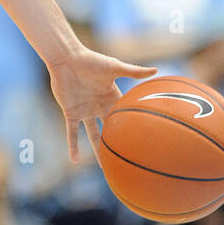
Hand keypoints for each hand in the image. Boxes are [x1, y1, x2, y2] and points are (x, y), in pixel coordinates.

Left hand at [47, 47, 156, 162]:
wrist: (67, 59)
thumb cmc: (91, 60)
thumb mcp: (114, 67)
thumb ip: (134, 72)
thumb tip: (156, 70)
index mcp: (111, 96)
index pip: (123, 114)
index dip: (131, 127)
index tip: (142, 141)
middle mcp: (99, 106)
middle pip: (110, 128)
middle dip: (117, 142)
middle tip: (127, 158)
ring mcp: (85, 111)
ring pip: (93, 135)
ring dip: (98, 150)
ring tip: (105, 166)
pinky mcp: (71, 113)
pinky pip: (73, 132)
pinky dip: (73, 145)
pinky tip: (75, 160)